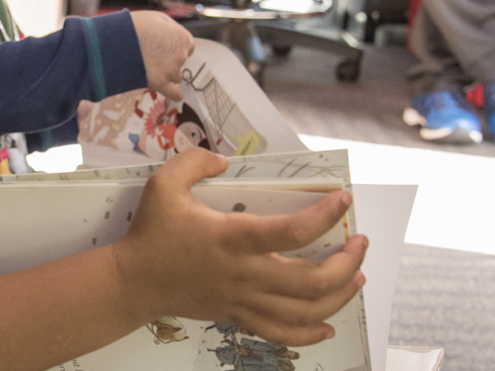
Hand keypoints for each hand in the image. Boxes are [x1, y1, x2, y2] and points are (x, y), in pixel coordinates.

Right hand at [112, 148, 367, 346]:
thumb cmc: (152, 232)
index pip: (292, 231)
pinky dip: (310, 334)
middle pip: (313, 280)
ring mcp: (244, 300)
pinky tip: (327, 325)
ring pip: (306, 311)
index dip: (325, 216)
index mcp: (232, 238)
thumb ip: (194, 162)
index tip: (343, 199)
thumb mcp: (164, 183)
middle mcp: (245, 273)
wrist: (134, 281)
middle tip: (359, 242)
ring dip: (340, 295)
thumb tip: (224, 160)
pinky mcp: (238, 316)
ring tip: (356, 275)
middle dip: (348, 262)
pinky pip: (281, 334)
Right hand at [129, 11, 194, 101]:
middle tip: (151, 55)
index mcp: (183, 38)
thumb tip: (175, 34)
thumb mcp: (156, 17)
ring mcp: (170, 71)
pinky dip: (173, 93)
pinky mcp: (160, 84)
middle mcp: (180, 55)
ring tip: (148, 67)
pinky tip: (167, 90)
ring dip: (166, 74)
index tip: (163, 47)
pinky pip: (175, 94)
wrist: (113, 41)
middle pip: (181, 62)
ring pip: (176, 77)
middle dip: (169, 60)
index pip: (188, 47)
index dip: (175, 47)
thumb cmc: (133, 26)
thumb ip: (171, 27)